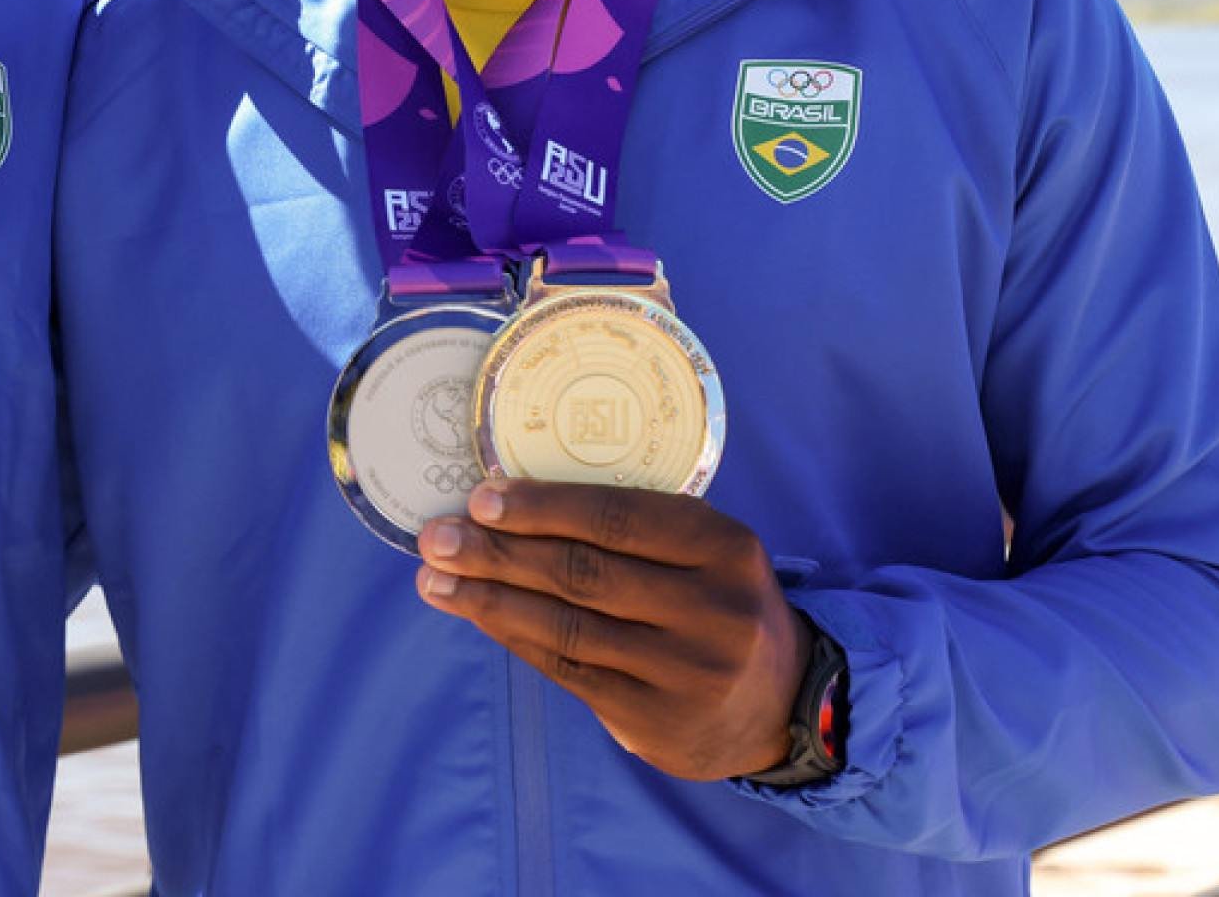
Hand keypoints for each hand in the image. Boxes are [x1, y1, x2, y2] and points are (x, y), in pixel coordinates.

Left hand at [416, 479, 805, 781]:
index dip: (543, 508)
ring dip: (490, 600)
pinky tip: (478, 615)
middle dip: (498, 553)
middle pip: (582, 574)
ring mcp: (685, 673)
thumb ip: (633, 528)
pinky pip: (568, 670)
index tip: (481, 497)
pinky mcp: (657, 721)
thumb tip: (509, 502)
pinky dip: (516, 639)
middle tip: (437, 537)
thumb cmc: (717, 602)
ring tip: (435, 579)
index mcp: (724, 548)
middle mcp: (711, 611)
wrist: (783, 703)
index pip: (618, 519)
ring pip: (566, 627)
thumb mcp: (705, 551)